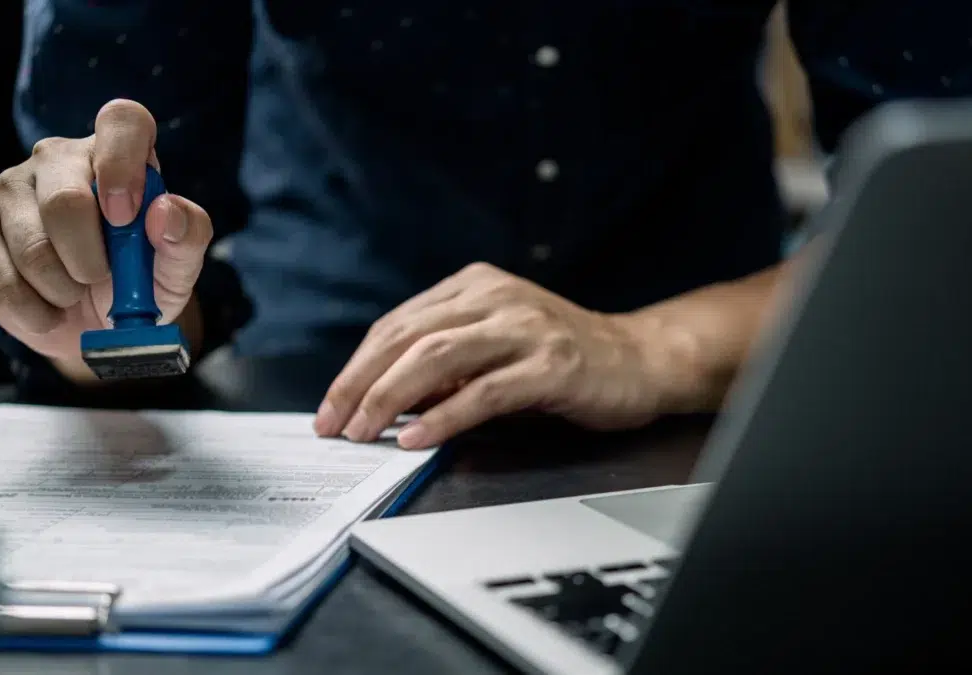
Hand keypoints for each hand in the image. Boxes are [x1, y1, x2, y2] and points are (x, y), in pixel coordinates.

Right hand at [0, 99, 212, 376]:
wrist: (97, 323)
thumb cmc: (143, 279)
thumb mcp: (179, 264)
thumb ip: (188, 235)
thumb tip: (165, 212)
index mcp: (115, 152)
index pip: (122, 120)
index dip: (123, 164)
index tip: (126, 217)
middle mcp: (58, 158)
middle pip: (65, 201)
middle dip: (90, 260)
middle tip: (101, 279)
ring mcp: (11, 189)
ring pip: (32, 248)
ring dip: (64, 290)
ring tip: (76, 293)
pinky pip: (0, 280)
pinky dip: (35, 311)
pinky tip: (50, 309)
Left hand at [313, 263, 696, 448]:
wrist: (640, 360)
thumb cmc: (561, 357)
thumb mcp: (494, 346)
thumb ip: (443, 362)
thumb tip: (381, 400)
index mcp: (474, 286)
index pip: (397, 324)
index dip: (357, 367)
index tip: (331, 406)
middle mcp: (495, 297)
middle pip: (407, 338)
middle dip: (360, 385)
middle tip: (333, 424)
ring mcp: (524, 328)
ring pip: (436, 358)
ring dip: (390, 399)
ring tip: (363, 432)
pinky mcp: (550, 365)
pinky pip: (483, 392)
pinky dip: (442, 418)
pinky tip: (416, 439)